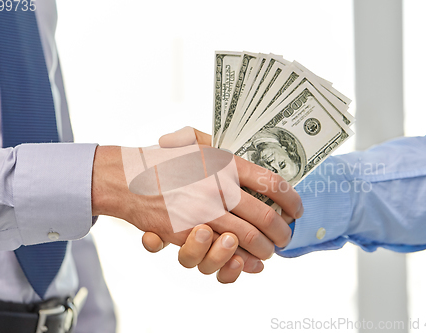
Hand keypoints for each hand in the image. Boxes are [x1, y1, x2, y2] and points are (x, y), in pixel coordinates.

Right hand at [141, 127, 300, 282]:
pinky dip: (242, 261)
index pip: (273, 183)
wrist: (128, 178)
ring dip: (265, 249)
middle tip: (286, 237)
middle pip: (266, 216)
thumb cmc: (166, 160)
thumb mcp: (198, 143)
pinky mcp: (188, 232)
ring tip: (269, 251)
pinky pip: (223, 251)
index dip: (292, 200)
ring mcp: (204, 211)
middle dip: (282, 232)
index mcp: (226, 163)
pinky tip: (248, 261)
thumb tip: (256, 163)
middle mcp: (219, 187)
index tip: (297, 210)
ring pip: (249, 238)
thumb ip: (225, 150)